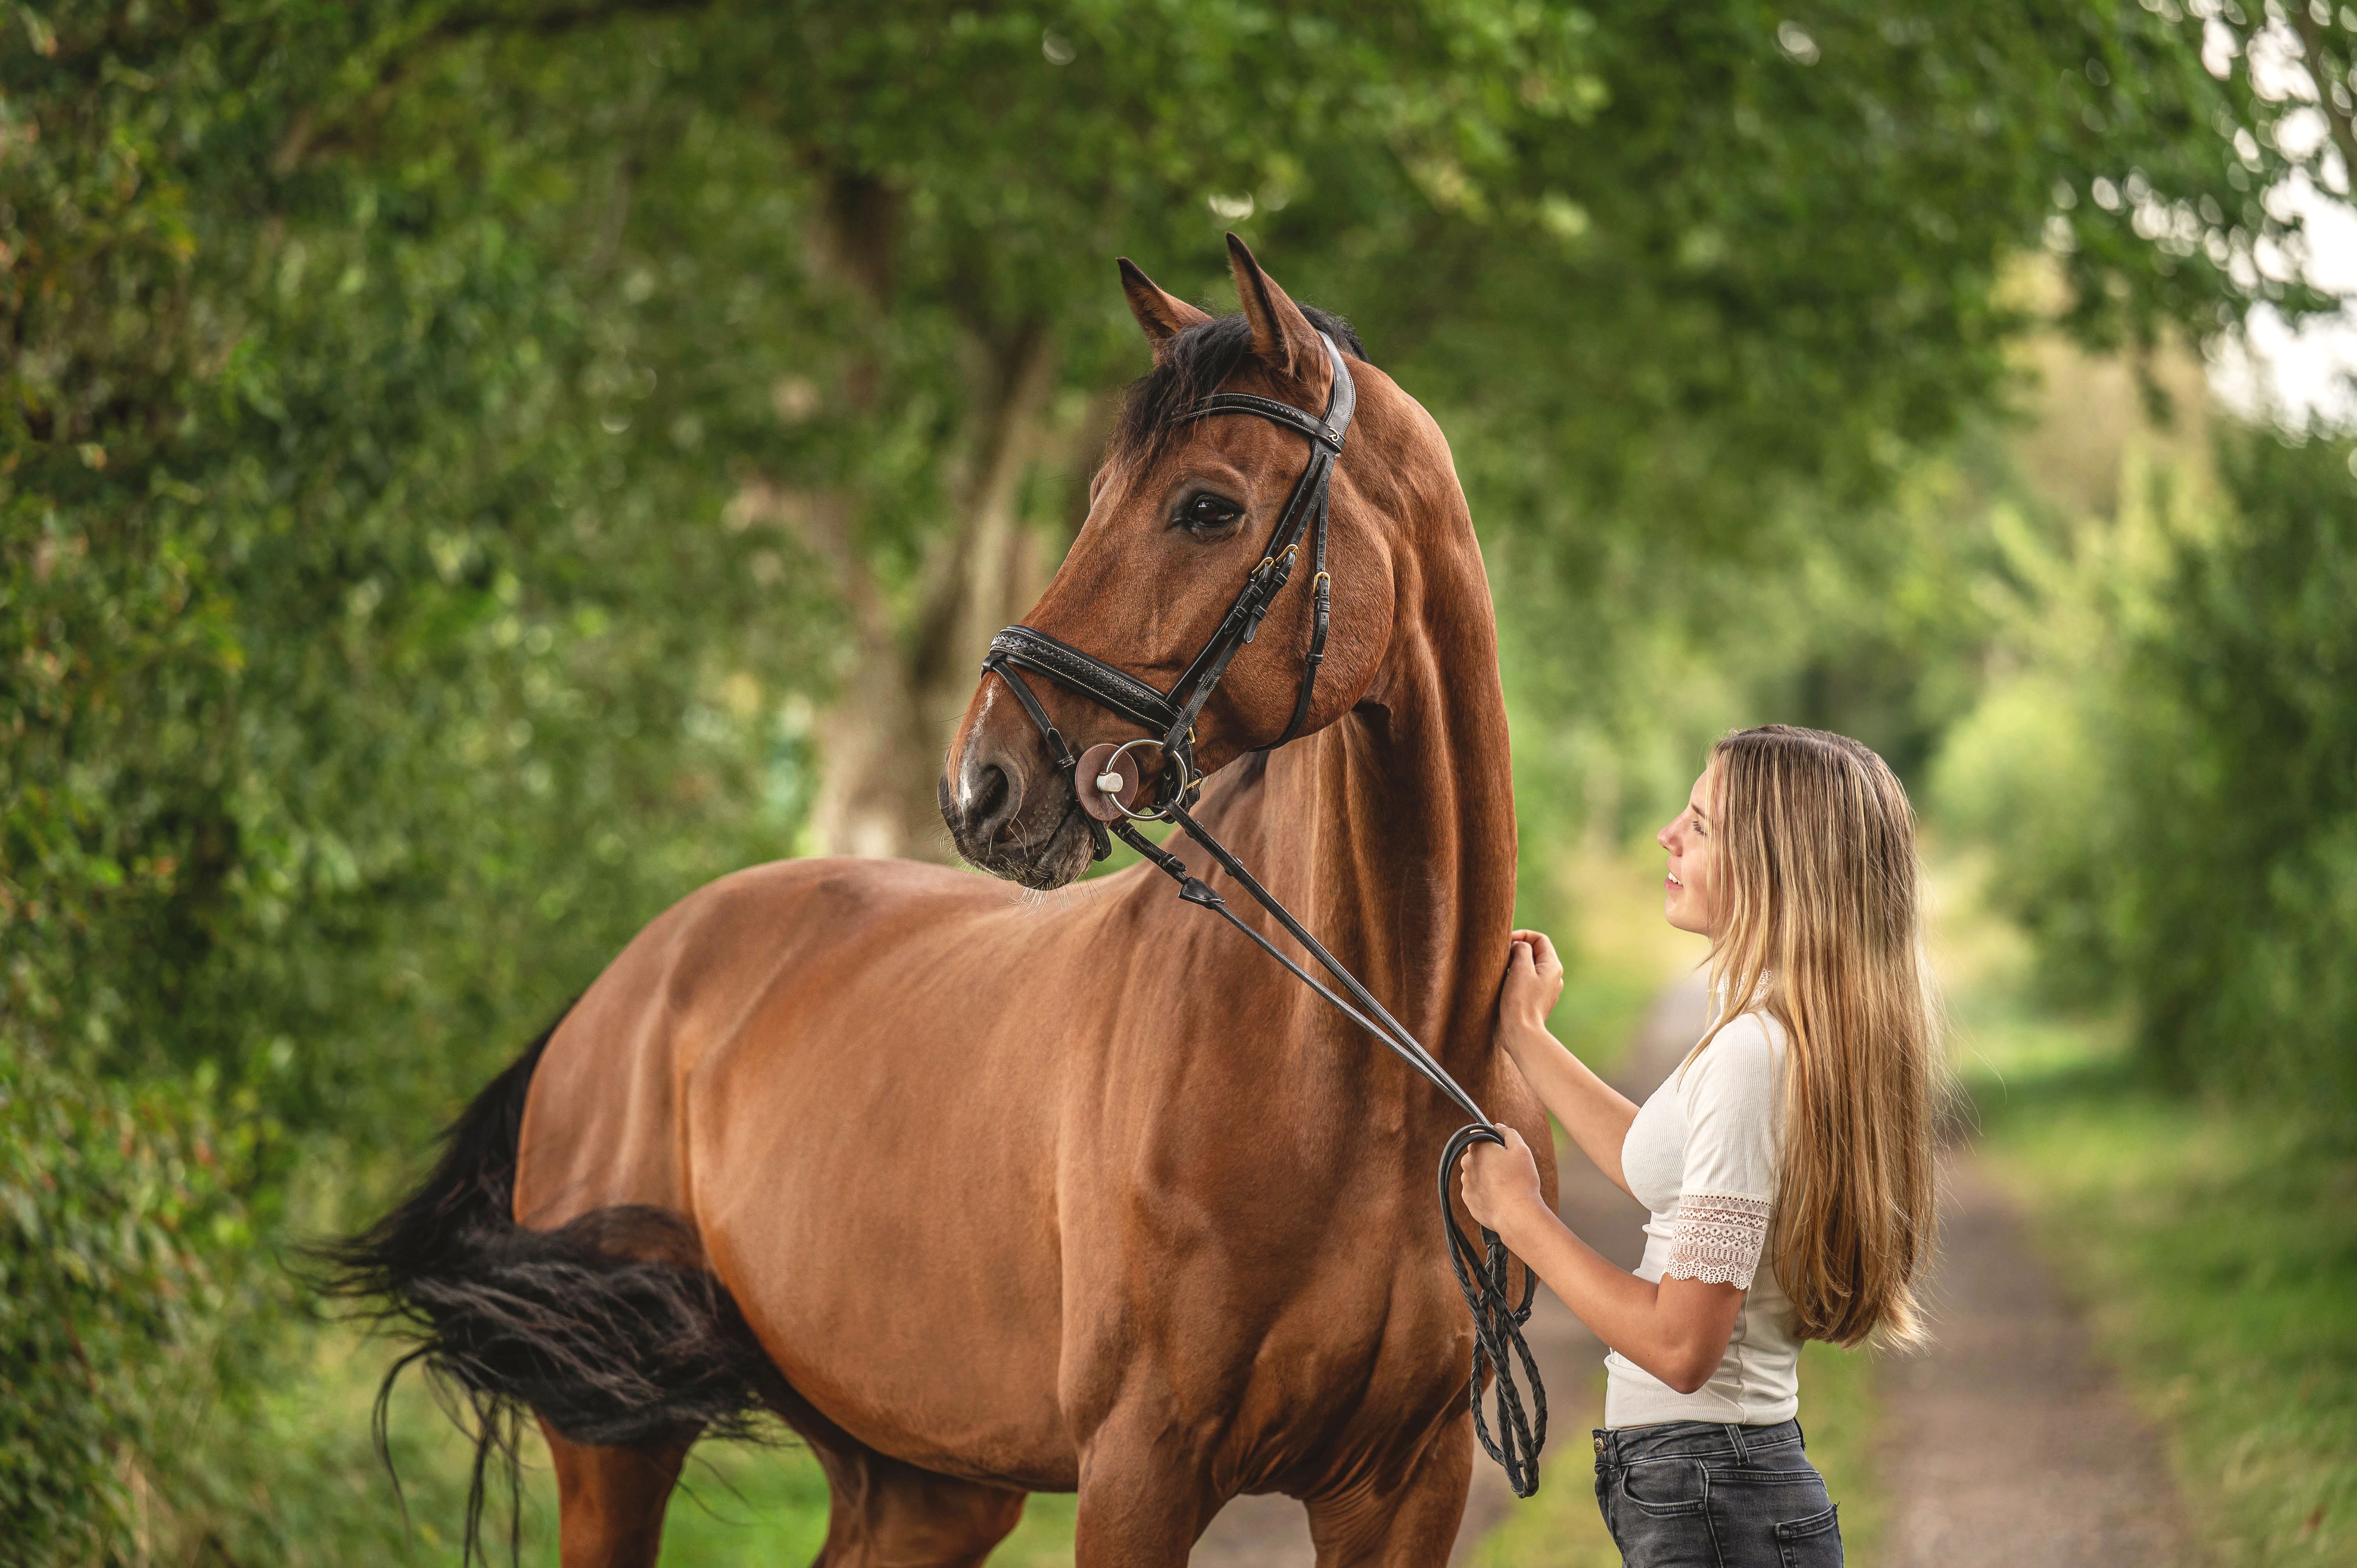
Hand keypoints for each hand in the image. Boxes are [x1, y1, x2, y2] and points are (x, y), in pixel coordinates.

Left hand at [1458, 1125, 1544, 1241]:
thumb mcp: (1521, 1150)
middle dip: (1490, 1158)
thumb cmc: (1521, 1180)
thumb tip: (1498, 1126)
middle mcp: (1467, 1164)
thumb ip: (1508, 1133)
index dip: (1491, 1139)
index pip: (1478, 1134)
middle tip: (1508, 1169)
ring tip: (1506, 1185)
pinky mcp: (1468, 1200)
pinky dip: (1486, 1192)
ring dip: (1487, 1175)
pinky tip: (1500, 1197)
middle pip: (1477, 1155)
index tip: (1503, 1148)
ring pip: (1477, 1173)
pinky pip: (1477, 1190)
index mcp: (1478, 1148)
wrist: (1516, 1214)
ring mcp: (1466, 1183)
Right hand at [1498, 929, 1564, 1040]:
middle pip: (1536, 953)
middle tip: (1502, 956)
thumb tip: (1520, 946)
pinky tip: (1505, 985)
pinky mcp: (1538, 1000)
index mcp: (1553, 966)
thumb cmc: (1520, 1000)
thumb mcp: (1520, 968)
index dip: (1523, 935)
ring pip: (1531, 968)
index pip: (1540, 939)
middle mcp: (1554, 977)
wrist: (1522, 1032)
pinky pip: (1528, 982)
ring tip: (1502, 970)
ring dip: (1516, 965)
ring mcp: (1547, 990)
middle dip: (1518, 950)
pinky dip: (1517, 978)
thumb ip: (1522, 949)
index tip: (1506, 942)